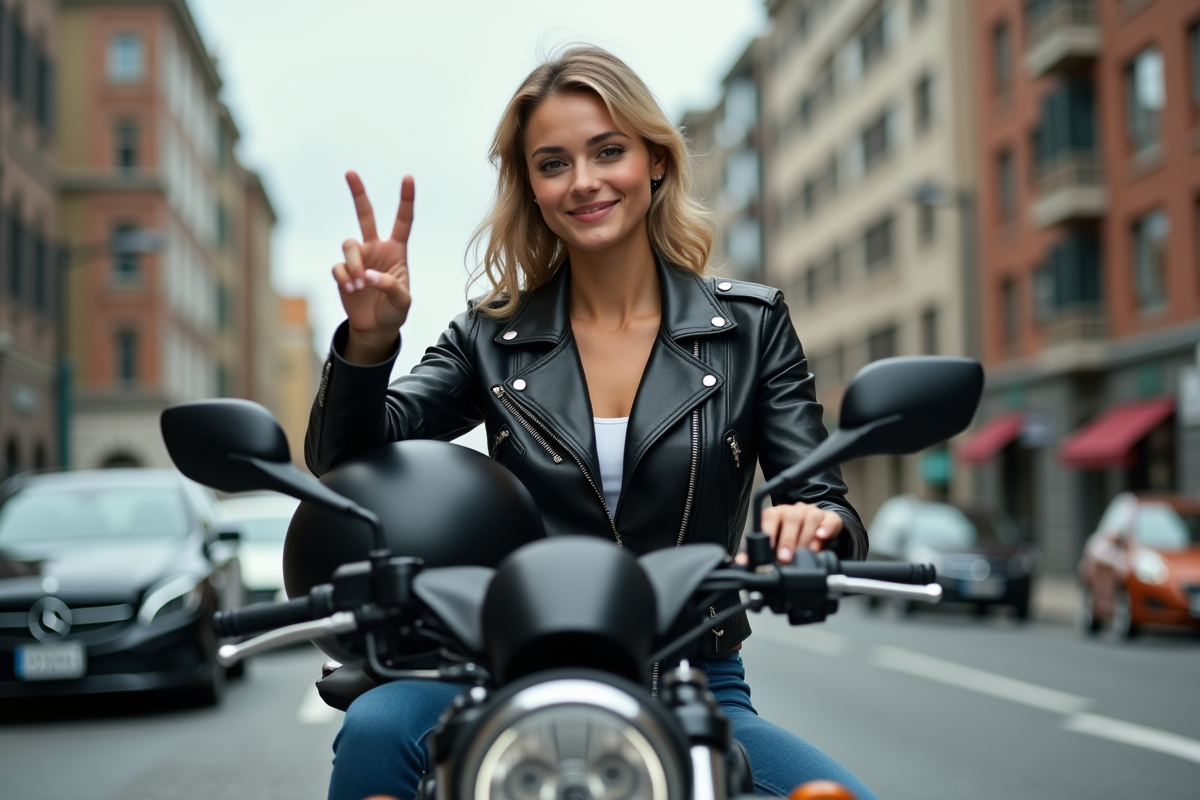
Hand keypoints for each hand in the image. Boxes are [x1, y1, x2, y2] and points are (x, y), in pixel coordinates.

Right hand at [333, 171, 413, 362]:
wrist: (375, 328)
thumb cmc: (394, 312)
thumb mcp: (403, 302)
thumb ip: (392, 287)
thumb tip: (368, 275)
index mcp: (396, 251)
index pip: (403, 221)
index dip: (405, 200)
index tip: (408, 177)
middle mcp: (375, 249)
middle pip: (365, 215)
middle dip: (358, 193)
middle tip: (350, 172)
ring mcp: (357, 259)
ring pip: (348, 245)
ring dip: (352, 263)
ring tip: (358, 284)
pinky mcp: (342, 272)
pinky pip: (338, 267)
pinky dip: (344, 277)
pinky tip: (351, 290)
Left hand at [736, 502, 842, 563]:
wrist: (817, 530)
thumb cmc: (790, 537)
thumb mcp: (775, 545)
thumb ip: (758, 553)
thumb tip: (741, 563)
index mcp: (777, 514)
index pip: (770, 516)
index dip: (769, 531)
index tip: (769, 549)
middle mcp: (794, 511)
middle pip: (791, 517)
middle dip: (788, 539)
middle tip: (785, 558)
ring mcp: (813, 513)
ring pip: (810, 517)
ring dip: (806, 536)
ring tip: (806, 553)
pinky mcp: (830, 519)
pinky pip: (830, 519)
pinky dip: (826, 528)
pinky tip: (821, 537)